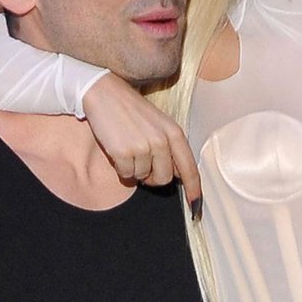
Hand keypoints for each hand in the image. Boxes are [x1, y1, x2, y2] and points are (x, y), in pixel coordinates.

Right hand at [81, 73, 201, 211]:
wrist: (104, 94)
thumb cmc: (132, 112)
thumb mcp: (159, 125)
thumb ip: (171, 148)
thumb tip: (177, 176)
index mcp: (175, 133)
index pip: (189, 168)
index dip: (194, 190)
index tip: (196, 207)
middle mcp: (162, 140)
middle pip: (164, 178)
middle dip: (153, 177)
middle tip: (142, 162)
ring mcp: (144, 146)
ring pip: (143, 177)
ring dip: (134, 169)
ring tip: (128, 147)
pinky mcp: (124, 151)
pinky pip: (126, 174)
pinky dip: (120, 167)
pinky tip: (118, 149)